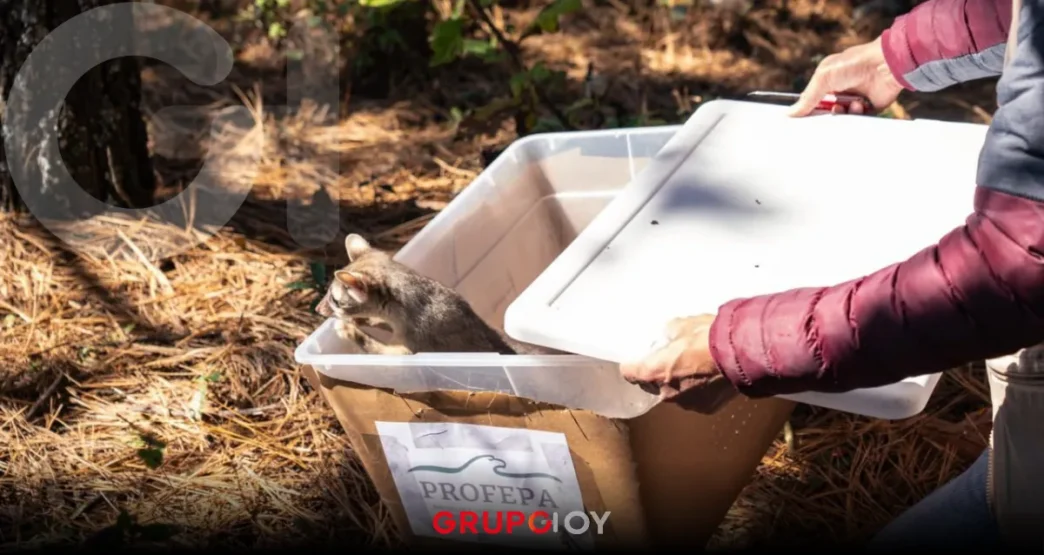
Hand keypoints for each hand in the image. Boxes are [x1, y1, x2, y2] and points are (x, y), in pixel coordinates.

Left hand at [620, 314, 737, 412]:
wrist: (741, 352)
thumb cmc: (708, 337)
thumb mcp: (681, 325)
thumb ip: (667, 334)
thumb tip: (667, 336)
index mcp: (653, 372)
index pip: (629, 373)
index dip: (632, 365)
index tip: (635, 360)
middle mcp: (666, 393)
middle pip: (651, 385)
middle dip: (658, 374)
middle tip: (670, 359)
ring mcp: (687, 403)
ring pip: (675, 393)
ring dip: (680, 383)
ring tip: (695, 366)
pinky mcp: (707, 407)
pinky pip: (695, 398)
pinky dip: (699, 390)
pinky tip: (709, 376)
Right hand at [788, 36, 903, 116]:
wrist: (885, 65)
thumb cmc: (854, 64)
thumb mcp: (824, 78)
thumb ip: (808, 97)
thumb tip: (790, 113)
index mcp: (828, 80)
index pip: (813, 100)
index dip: (807, 110)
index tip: (800, 121)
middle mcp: (841, 90)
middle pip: (826, 111)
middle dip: (825, 115)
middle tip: (824, 117)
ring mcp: (855, 99)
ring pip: (842, 117)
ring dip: (843, 113)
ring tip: (848, 105)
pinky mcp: (870, 107)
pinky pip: (858, 120)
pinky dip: (857, 115)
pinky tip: (861, 105)